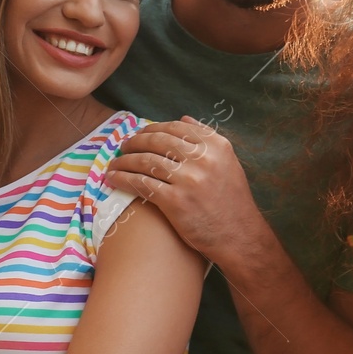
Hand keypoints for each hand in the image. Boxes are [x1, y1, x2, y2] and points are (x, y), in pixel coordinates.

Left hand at [104, 117, 262, 264]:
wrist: (238, 235)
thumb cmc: (232, 201)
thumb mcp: (228, 162)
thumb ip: (207, 138)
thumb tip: (184, 117)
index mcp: (217, 146)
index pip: (176, 127)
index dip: (152, 128)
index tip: (141, 134)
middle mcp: (203, 159)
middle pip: (157, 141)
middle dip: (135, 142)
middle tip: (124, 147)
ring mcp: (189, 179)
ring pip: (146, 161)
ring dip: (124, 160)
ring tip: (115, 163)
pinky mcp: (175, 200)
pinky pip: (141, 183)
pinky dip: (123, 178)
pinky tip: (114, 178)